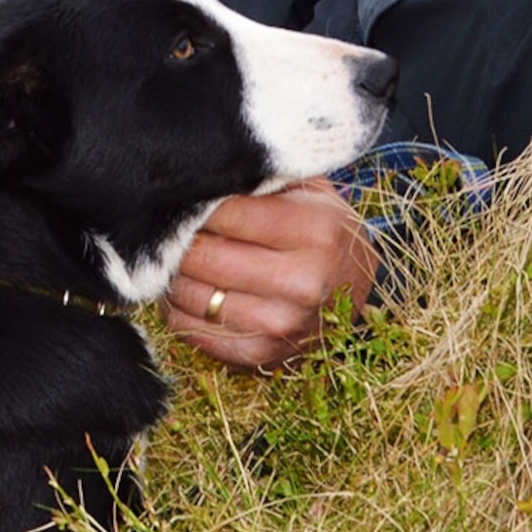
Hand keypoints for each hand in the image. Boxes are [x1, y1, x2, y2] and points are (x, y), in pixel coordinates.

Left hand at [162, 180, 376, 373]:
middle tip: (176, 228)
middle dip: (180, 240)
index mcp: (314, 231)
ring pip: (190, 295)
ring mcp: (280, 324)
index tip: (188, 198)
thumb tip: (199, 175)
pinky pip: (191, 331)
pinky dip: (179, 310)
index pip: (224, 212)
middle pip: (202, 256)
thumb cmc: (321, 229)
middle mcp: (301, 283)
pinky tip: (194, 291)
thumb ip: (259, 178)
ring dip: (176, 275)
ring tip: (184, 259)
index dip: (197, 203)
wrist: (355, 290)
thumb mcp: (307, 189)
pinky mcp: (259, 355)